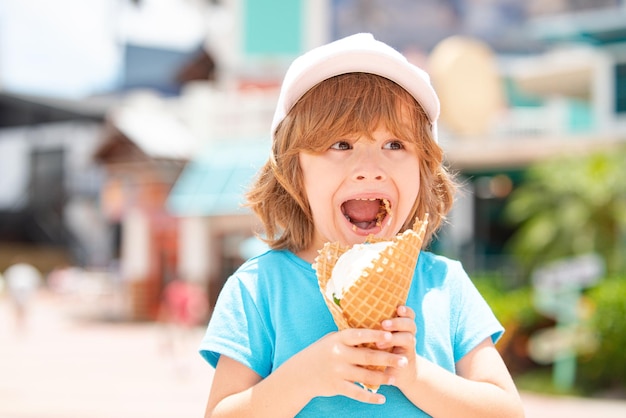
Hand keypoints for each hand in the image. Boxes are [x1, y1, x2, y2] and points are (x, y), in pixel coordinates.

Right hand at [293, 328, 407, 403]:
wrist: (300, 373)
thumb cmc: (321, 352)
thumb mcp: (332, 340)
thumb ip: (351, 337)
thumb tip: (375, 330)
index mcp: (338, 339)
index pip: (360, 335)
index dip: (376, 336)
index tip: (391, 336)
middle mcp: (338, 354)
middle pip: (368, 357)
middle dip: (388, 359)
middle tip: (404, 361)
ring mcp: (337, 371)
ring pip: (366, 376)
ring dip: (383, 378)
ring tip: (396, 379)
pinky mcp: (336, 386)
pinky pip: (357, 393)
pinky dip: (371, 397)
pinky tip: (382, 399)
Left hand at [379, 305, 417, 390]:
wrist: (393, 373)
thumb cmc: (377, 349)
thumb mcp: (376, 335)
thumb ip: (371, 325)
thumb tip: (348, 311)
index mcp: (400, 325)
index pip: (408, 314)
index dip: (406, 310)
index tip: (398, 308)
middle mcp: (407, 334)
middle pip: (410, 323)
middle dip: (398, 322)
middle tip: (384, 324)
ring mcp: (408, 348)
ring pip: (409, 338)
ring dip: (394, 338)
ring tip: (379, 344)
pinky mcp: (404, 361)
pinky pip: (404, 357)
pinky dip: (395, 358)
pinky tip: (384, 358)